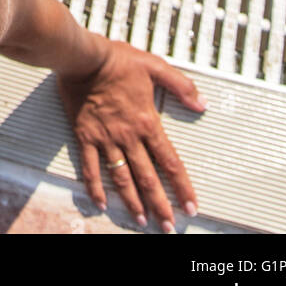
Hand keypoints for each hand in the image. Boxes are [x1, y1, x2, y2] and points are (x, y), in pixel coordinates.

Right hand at [57, 38, 205, 232]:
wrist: (84, 58)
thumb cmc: (118, 60)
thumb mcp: (155, 66)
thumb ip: (181, 85)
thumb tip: (201, 103)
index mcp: (147, 122)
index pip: (170, 162)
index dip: (182, 187)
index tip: (190, 207)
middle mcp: (128, 136)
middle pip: (148, 178)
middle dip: (160, 205)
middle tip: (167, 227)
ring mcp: (105, 139)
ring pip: (121, 178)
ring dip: (132, 202)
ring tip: (142, 220)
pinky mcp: (85, 136)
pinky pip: (90, 167)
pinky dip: (95, 187)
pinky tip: (101, 203)